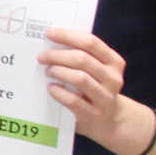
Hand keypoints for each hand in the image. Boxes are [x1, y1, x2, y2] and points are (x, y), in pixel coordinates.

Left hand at [39, 27, 144, 154]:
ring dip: (59, 72)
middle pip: (82, 59)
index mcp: (114, 62)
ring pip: (80, 78)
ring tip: (48, 71)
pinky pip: (73, 100)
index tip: (49, 33)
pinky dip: (59, 92)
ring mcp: (105, 98)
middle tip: (42, 57)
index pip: (91, 43)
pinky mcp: (93, 115)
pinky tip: (51, 88)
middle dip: (57, 55)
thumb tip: (52, 40)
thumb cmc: (95, 89)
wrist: (109, 121)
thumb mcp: (96, 71)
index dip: (68, 36)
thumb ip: (82, 57)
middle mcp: (113, 78)